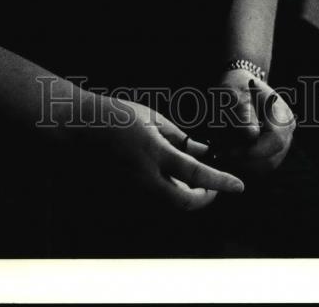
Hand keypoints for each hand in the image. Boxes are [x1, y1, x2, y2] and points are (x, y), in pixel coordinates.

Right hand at [70, 94, 245, 210]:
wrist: (79, 128)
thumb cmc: (117, 115)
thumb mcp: (152, 118)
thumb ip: (178, 138)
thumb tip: (202, 152)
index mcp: (153, 152)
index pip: (195, 173)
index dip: (220, 181)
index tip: (239, 185)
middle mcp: (145, 175)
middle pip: (184, 202)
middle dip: (205, 198)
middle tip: (215, 186)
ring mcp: (134, 187)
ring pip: (171, 203)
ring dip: (189, 195)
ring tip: (198, 178)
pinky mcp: (127, 191)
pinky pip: (157, 198)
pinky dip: (172, 192)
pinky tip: (176, 177)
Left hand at [209, 69, 295, 175]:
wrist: (237, 85)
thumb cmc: (236, 86)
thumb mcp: (235, 94)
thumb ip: (243, 112)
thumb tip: (252, 135)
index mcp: (282, 115)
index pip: (275, 141)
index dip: (252, 151)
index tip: (227, 151)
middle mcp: (287, 131)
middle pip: (271, 159)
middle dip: (243, 159)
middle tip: (219, 150)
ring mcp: (282, 143)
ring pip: (264, 167)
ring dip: (241, 162)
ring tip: (222, 147)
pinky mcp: (272, 151)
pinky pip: (259, 166)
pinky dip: (242, 162)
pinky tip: (229, 150)